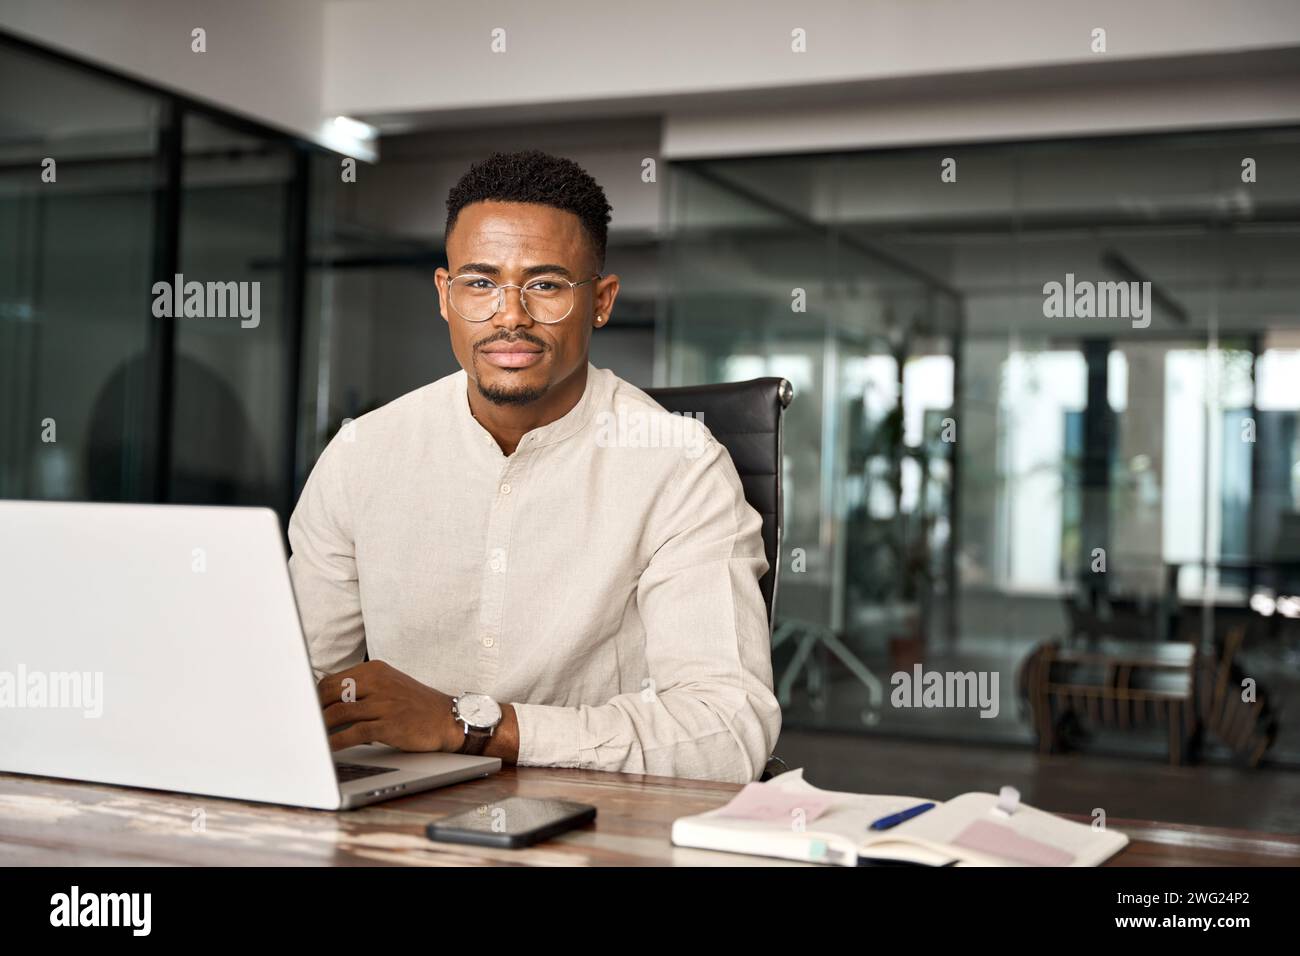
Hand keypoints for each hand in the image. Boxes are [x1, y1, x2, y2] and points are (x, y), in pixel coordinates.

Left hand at [316, 660, 463, 752]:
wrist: (448, 719)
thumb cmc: (415, 706)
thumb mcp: (390, 686)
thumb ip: (362, 689)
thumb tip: (327, 702)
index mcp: (376, 670)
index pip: (332, 680)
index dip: (314, 697)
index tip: (303, 710)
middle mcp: (378, 682)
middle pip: (331, 694)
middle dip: (313, 711)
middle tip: (301, 725)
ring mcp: (384, 703)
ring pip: (339, 713)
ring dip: (320, 728)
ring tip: (309, 738)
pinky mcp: (389, 724)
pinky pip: (353, 733)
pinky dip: (336, 742)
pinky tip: (327, 748)